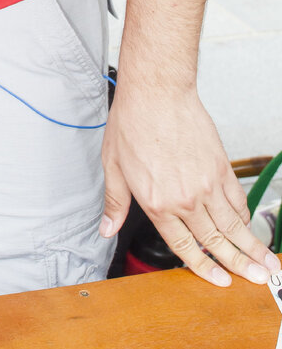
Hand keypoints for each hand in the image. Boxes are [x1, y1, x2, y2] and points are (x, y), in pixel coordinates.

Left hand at [101, 83, 280, 285]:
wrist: (156, 92)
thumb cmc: (132, 122)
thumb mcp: (113, 165)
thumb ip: (115, 202)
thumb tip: (107, 227)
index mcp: (157, 203)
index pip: (184, 247)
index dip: (204, 268)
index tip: (219, 281)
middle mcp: (185, 199)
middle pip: (216, 241)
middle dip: (238, 265)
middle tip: (257, 279)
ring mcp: (206, 184)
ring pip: (233, 225)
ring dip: (251, 247)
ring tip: (266, 264)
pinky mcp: (220, 167)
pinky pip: (237, 199)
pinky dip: (244, 215)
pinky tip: (248, 225)